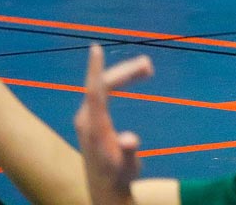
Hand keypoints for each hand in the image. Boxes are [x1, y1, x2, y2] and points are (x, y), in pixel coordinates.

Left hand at [73, 44, 153, 204]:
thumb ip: (128, 154)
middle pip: (102, 85)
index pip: (94, 92)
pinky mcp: (91, 118)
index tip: (96, 48)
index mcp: (94, 127)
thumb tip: (130, 140)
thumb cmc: (119, 177)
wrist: (104, 188)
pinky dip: (121, 82)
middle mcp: (86, 119)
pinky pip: (103, 91)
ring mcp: (87, 118)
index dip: (96, 70)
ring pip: (103, 87)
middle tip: (149, 66)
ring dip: (125, 75)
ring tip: (148, 69)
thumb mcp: (127, 169)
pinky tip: (135, 77)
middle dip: (125, 72)